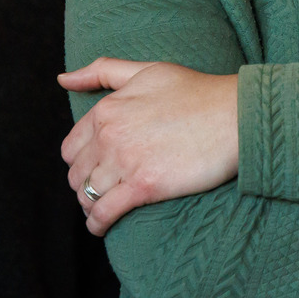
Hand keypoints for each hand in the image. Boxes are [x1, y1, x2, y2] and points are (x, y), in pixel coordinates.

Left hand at [57, 58, 239, 235]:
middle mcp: (109, 135)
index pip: (71, 148)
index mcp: (106, 109)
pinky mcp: (144, 186)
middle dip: (85, 185)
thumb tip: (62, 78)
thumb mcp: (148, 70)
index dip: (81, 161)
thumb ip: (102, 71)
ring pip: (87, 196)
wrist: (236, 114)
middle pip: (76, 174)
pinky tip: (102, 227)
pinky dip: (98, 224)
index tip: (96, 168)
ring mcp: (125, 161)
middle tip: (103, 191)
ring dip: (91, 207)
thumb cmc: (197, 90)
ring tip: (104, 210)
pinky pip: (104, 213)